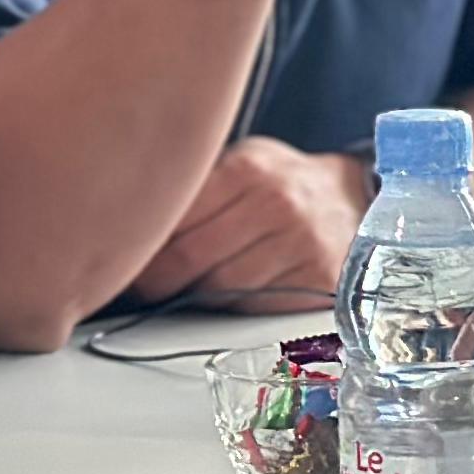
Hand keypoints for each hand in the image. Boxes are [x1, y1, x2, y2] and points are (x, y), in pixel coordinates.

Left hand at [125, 138, 364, 309]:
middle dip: (154, 279)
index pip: (173, 216)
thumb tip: (123, 222)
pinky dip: (230, 307)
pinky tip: (224, 294)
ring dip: (191, 295)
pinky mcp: (317, 282)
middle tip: (138, 284)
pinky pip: (252, 307)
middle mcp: (277, 204)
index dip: (139, 242)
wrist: (353, 201)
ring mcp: (300, 246)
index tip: (120, 254)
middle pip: (189, 260)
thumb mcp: (239, 165)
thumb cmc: (277, 185)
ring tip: (183, 286)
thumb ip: (194, 190)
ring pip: (218, 290)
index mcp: (247, 169)